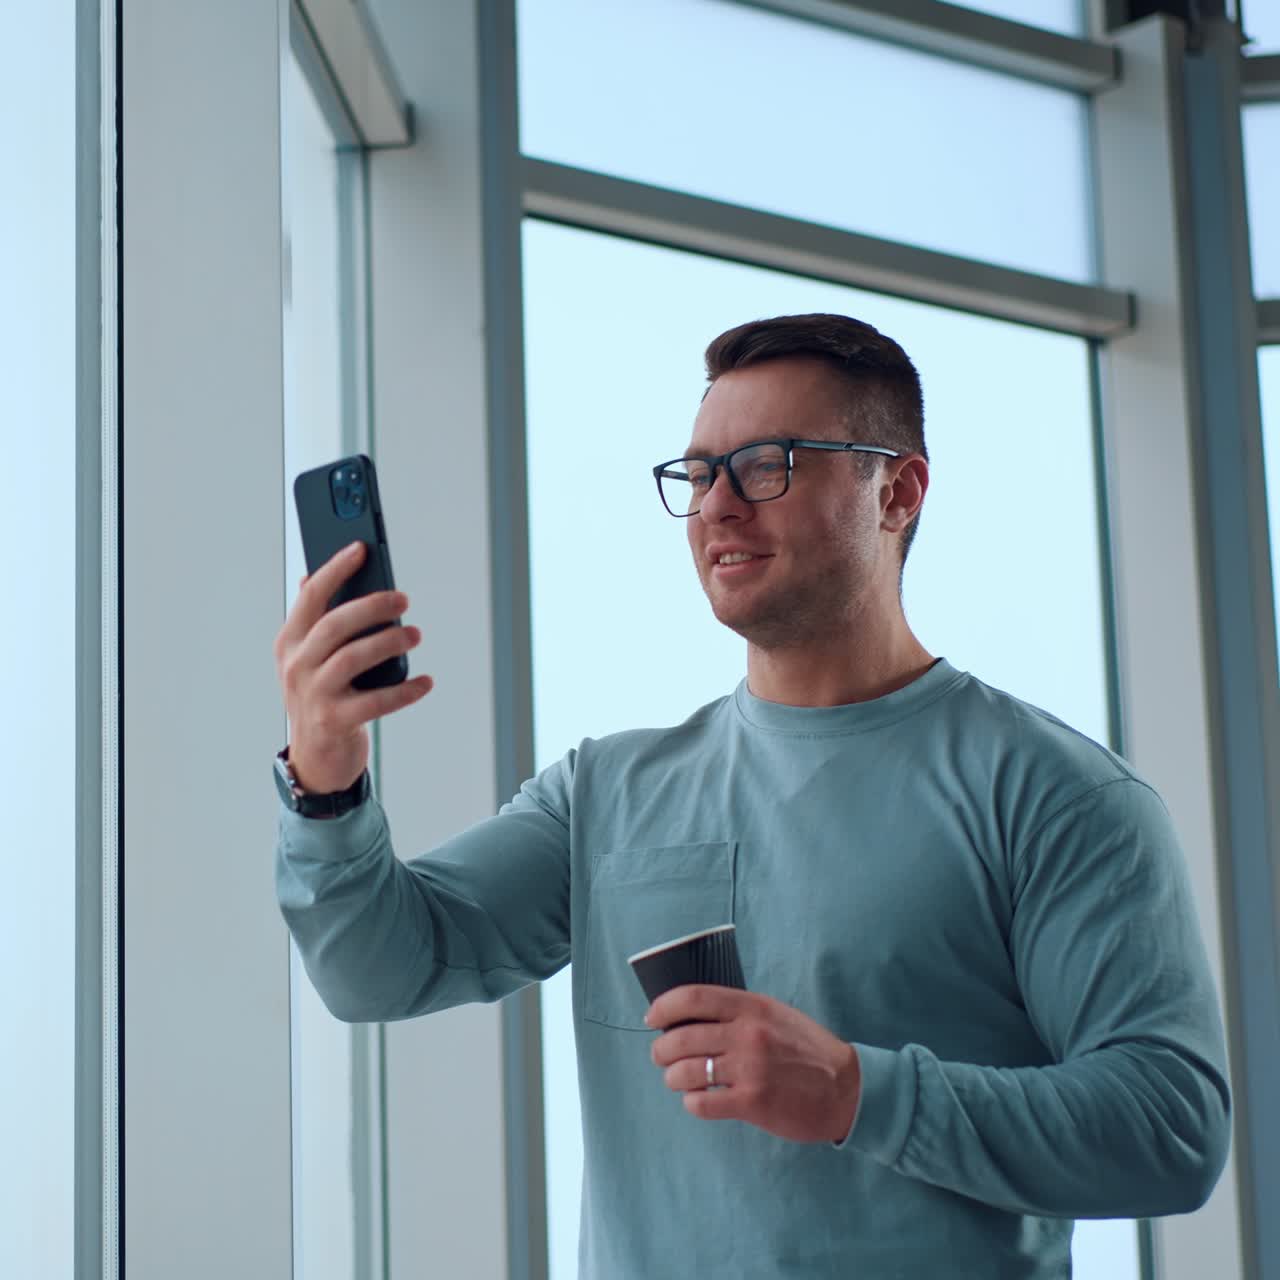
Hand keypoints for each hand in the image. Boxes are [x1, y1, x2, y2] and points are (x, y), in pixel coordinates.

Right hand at [272, 540, 432, 792]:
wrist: (316, 758)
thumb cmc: (322, 696)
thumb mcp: (311, 658)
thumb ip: (316, 619)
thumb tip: (316, 573)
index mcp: (289, 642)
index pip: (310, 597)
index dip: (335, 569)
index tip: (361, 548)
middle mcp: (296, 666)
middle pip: (334, 624)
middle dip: (371, 606)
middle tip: (403, 600)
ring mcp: (313, 695)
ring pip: (352, 658)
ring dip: (389, 643)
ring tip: (414, 635)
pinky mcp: (334, 722)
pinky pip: (375, 701)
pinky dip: (405, 691)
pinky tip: (425, 682)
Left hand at [646, 986, 860, 1144]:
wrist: (845, 1088)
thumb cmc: (807, 1049)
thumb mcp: (775, 1014)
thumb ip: (738, 1011)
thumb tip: (691, 1014)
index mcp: (751, 1007)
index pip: (693, 997)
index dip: (664, 1007)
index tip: (652, 1018)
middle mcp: (748, 1034)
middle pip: (681, 1037)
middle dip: (661, 1049)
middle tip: (661, 1056)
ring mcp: (750, 1069)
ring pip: (685, 1072)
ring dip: (672, 1077)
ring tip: (678, 1080)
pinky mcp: (752, 1103)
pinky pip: (701, 1103)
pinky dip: (692, 1102)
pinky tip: (699, 1100)